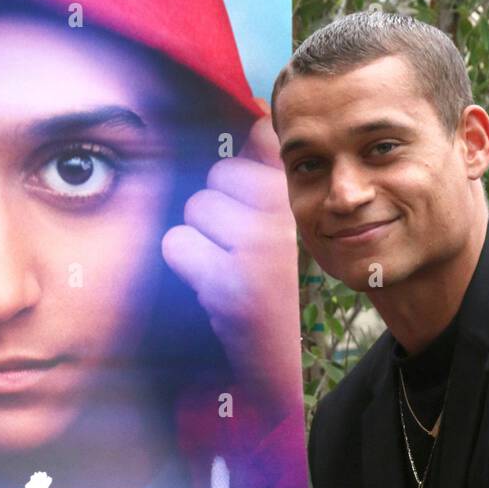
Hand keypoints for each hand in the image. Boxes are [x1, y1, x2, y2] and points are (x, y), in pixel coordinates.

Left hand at [160, 101, 299, 423]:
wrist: (291, 374)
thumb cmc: (287, 296)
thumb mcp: (293, 230)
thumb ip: (273, 170)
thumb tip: (254, 112)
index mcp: (311, 201)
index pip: (261, 140)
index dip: (242, 172)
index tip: (250, 204)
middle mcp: (291, 221)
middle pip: (220, 175)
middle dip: (220, 208)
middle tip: (242, 251)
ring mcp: (259, 251)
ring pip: (197, 207)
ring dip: (201, 237)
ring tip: (227, 268)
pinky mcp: (229, 285)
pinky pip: (177, 243)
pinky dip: (187, 264)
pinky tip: (211, 285)